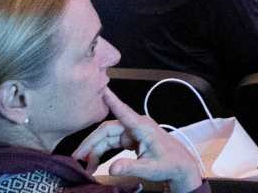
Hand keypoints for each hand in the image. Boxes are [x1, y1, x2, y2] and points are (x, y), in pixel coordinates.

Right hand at [77, 89, 205, 192]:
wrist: (180, 166)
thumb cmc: (170, 164)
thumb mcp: (150, 169)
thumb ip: (131, 167)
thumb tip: (111, 169)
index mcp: (143, 127)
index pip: (124, 112)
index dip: (112, 101)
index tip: (102, 90)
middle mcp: (136, 126)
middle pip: (107, 130)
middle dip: (90, 144)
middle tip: (76, 158)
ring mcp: (133, 132)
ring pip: (106, 137)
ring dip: (94, 150)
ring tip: (85, 166)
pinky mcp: (130, 138)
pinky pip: (111, 143)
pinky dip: (101, 152)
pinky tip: (93, 163)